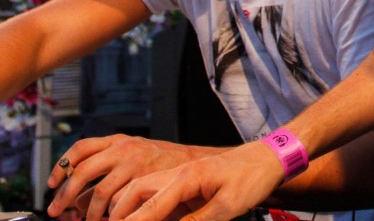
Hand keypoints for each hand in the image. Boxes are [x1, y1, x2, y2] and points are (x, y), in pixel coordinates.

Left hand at [47, 135, 207, 220]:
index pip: (80, 148)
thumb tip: (76, 201)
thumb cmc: (160, 163)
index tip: (51, 184)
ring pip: (100, 191)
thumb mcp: (131, 158)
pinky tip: (108, 219)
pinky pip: (119, 200)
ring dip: (89, 211)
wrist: (192, 164)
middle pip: (83, 170)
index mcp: (117, 141)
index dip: (61, 166)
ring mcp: (135, 162)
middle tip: (56, 210)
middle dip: (66, 194)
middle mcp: (123, 148)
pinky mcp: (146, 178)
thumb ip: (105, 172)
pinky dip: (110, 214)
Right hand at [110, 142, 284, 220]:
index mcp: (186, 178)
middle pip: (135, 191)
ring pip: (140, 187)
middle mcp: (177, 173)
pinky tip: (131, 211)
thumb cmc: (252, 179)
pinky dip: (137, 201)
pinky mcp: (184, 179)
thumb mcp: (227, 207)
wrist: (267, 158)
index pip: (150, 207)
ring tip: (106, 217)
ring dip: (121, 204)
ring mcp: (179, 174)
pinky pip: (152, 188)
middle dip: (116, 212)